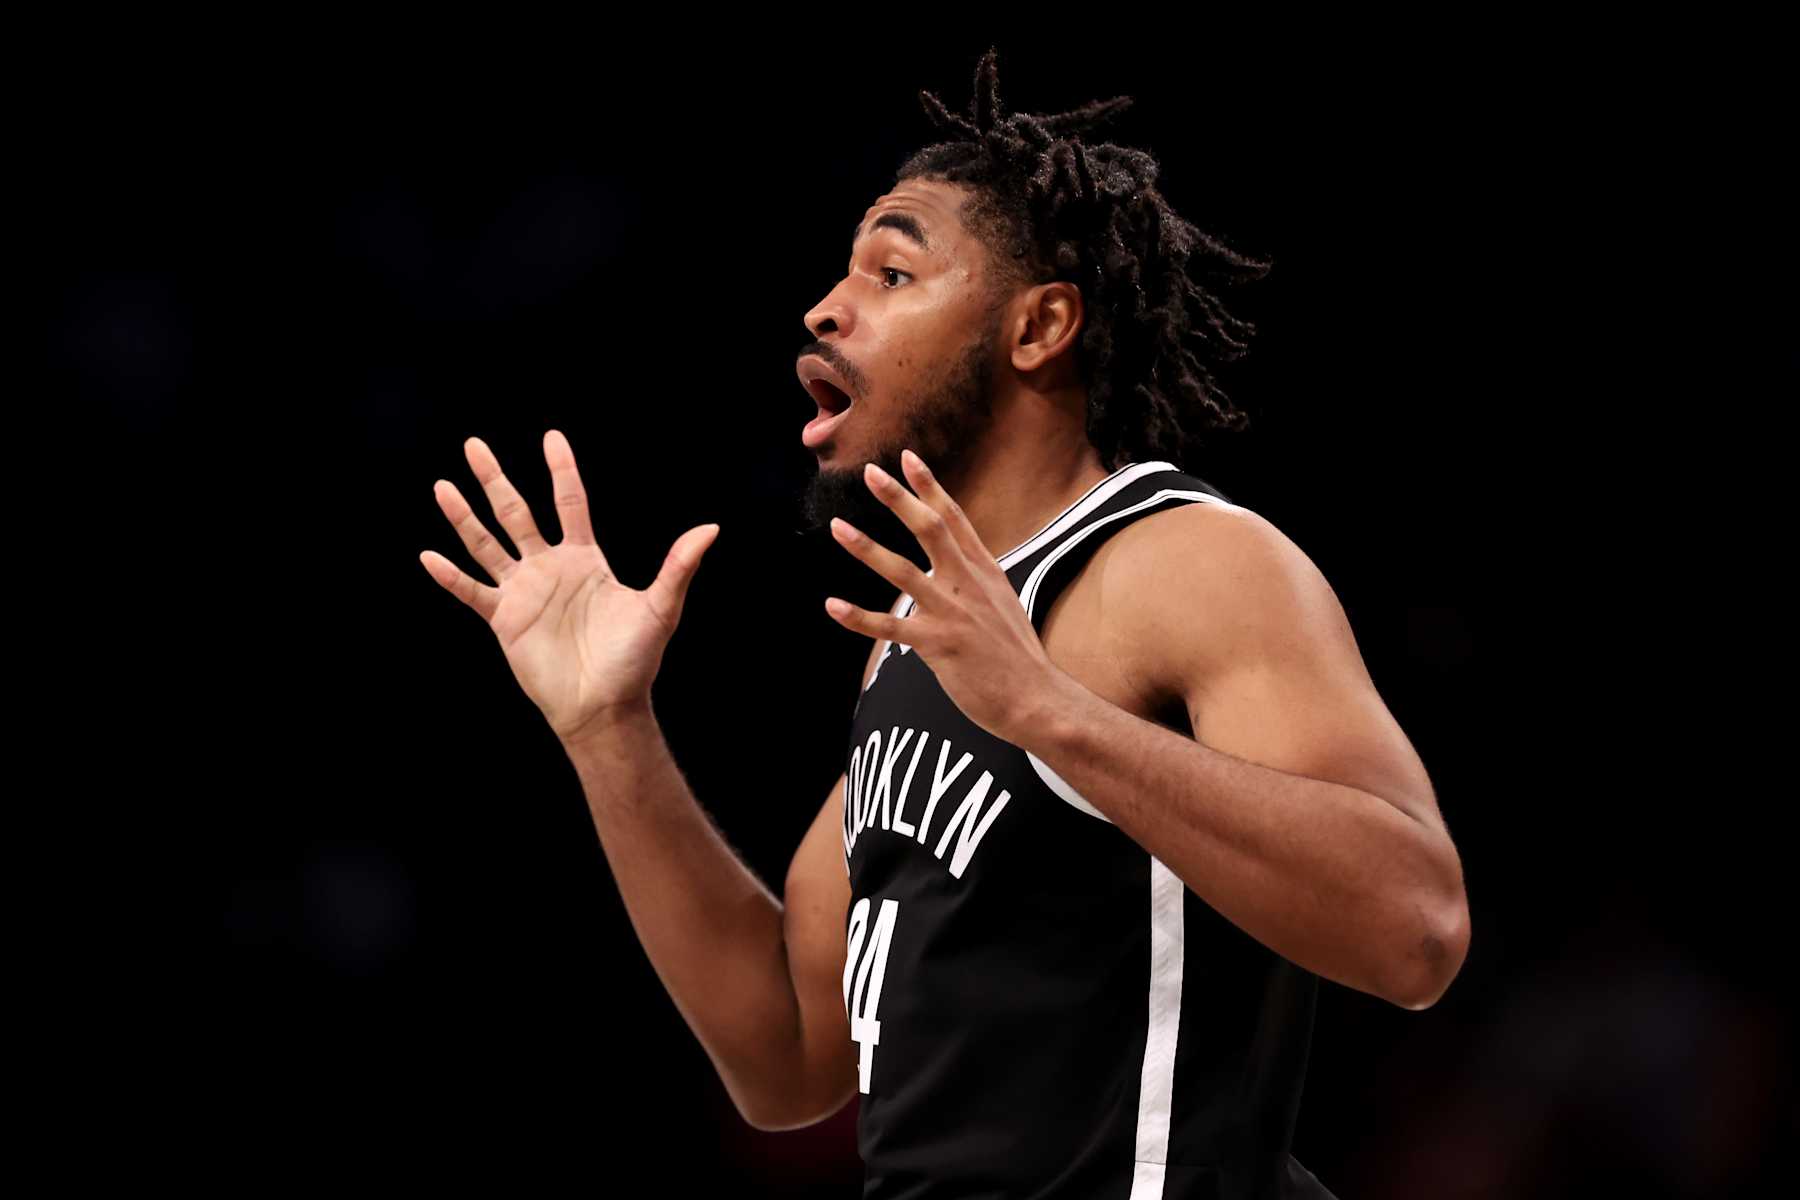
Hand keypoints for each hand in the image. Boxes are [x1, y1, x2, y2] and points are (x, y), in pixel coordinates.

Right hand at [419, 430, 719, 742]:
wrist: (603, 704)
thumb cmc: (634, 659)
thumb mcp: (661, 607)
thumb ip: (679, 566)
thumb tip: (711, 528)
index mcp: (585, 559)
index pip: (570, 502)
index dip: (561, 470)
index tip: (551, 436)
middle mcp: (550, 568)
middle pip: (516, 512)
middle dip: (495, 479)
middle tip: (474, 444)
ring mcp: (524, 592)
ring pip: (487, 543)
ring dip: (464, 517)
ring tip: (442, 485)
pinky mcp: (504, 620)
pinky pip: (472, 592)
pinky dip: (450, 576)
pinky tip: (427, 555)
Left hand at [823, 449, 1061, 742]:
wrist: (1037, 697)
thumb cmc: (1017, 656)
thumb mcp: (1003, 602)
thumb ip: (977, 579)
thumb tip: (961, 564)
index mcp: (983, 570)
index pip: (954, 517)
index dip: (929, 486)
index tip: (907, 457)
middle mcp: (967, 584)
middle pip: (930, 529)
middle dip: (899, 498)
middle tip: (870, 473)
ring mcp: (952, 613)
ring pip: (903, 572)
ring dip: (867, 548)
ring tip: (837, 527)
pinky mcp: (938, 645)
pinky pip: (890, 627)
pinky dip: (858, 617)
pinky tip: (832, 605)